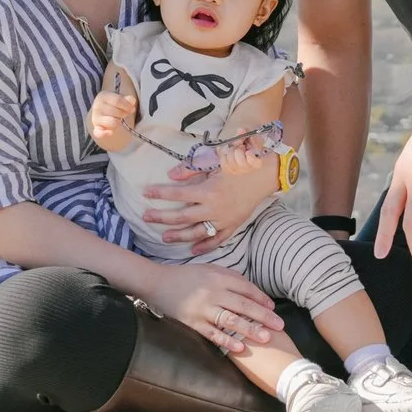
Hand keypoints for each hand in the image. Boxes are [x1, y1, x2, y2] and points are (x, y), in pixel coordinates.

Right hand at [88, 88, 137, 149]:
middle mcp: (97, 106)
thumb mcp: (120, 98)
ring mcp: (96, 118)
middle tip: (125, 114)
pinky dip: (104, 134)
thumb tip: (132, 100)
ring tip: (118, 119)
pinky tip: (110, 132)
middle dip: (124, 113)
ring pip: (112, 122)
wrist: (103, 111)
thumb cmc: (114, 104)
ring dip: (118, 122)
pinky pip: (99, 133)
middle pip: (116, 112)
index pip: (117, 101)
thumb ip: (127, 99)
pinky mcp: (96, 128)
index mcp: (103, 96)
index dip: (127, 106)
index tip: (132, 109)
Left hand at [141, 153, 275, 251]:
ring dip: (179, 236)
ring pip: (197, 232)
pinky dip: (205, 246)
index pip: (178, 193)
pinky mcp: (233, 225)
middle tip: (146, 218)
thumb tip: (171, 175)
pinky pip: (218, 240)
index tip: (145, 193)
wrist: (265, 174)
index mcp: (208, 190)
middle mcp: (214, 208)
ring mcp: (224, 219)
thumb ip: (192, 169)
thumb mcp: (216, 161)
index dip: (160, 193)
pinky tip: (193, 250)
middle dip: (162, 217)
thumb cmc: (240, 164)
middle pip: (182, 216)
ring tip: (164, 237)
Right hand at [144, 262, 280, 355]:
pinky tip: (240, 347)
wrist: (158, 283)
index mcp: (219, 277)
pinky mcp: (192, 322)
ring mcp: (203, 309)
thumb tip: (251, 289)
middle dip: (264, 316)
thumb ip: (229, 277)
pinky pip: (212, 334)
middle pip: (243, 305)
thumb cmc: (186, 276)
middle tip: (279, 326)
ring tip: (266, 338)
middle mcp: (213, 292)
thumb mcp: (209, 269)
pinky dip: (227, 341)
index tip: (273, 308)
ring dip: (250, 329)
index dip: (261, 299)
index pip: (246, 289)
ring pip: (231, 320)